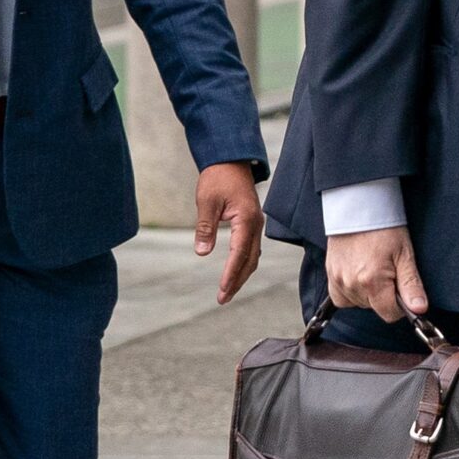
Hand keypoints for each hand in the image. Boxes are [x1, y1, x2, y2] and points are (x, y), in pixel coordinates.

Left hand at [195, 161, 263, 305]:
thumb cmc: (218, 178)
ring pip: (253, 256)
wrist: (231, 160)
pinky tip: (235, 271)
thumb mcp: (206, 201)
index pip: (239, 254)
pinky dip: (244, 263)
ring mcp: (256, 224)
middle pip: (249, 261)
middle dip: (237, 281)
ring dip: (241, 275)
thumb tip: (202, 252)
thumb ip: (205, 227)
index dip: (231, 274)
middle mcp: (255, 225)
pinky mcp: (252, 223)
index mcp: (246, 220)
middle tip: (223, 299)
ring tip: (227, 291)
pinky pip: (251, 249)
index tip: (222, 290)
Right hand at [325, 226, 428, 323]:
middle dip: (384, 295)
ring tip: (372, 268)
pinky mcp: (330, 275)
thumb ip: (411, 285)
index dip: (400, 305)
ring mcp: (338, 280)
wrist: (359, 208)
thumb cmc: (384, 228)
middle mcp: (352, 284)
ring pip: (359, 303)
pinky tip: (359, 276)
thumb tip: (419, 309)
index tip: (401, 288)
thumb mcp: (405, 255)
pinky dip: (351, 292)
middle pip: (374, 308)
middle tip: (387, 270)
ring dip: (368, 292)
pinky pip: (341, 298)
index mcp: (372, 281)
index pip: (390, 314)